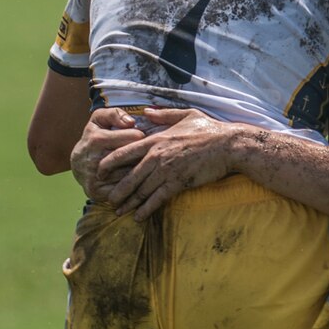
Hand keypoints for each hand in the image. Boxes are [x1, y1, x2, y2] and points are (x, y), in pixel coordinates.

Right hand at [70, 108, 144, 197]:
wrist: (79, 164)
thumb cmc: (95, 137)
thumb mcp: (100, 120)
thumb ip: (114, 114)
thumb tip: (131, 122)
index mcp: (97, 139)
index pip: (133, 138)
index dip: (144, 139)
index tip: (146, 140)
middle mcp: (94, 159)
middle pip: (133, 159)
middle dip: (145, 156)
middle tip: (154, 155)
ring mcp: (95, 178)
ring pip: (131, 176)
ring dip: (144, 173)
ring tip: (151, 168)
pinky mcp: (97, 193)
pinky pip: (124, 191)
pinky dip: (135, 187)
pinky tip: (142, 182)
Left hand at [93, 107, 239, 217]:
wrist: (228, 145)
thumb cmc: (208, 129)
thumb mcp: (185, 114)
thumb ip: (162, 115)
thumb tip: (146, 111)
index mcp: (155, 139)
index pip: (124, 152)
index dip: (109, 163)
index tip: (99, 171)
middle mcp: (157, 156)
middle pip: (129, 176)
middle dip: (116, 189)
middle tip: (105, 198)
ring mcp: (167, 171)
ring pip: (141, 190)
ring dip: (128, 202)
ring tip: (118, 210)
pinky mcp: (179, 182)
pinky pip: (157, 199)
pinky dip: (146, 209)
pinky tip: (138, 217)